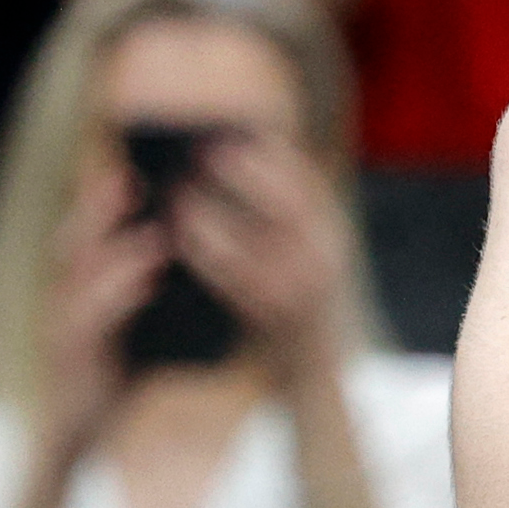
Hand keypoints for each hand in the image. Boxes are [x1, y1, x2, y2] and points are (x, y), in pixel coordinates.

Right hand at [34, 167, 170, 458]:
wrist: (73, 443)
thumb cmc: (105, 385)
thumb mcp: (129, 332)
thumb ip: (144, 297)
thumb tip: (184, 261)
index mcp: (72, 292)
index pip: (81, 236)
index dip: (99, 201)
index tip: (130, 168)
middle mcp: (58, 302)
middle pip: (73, 241)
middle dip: (100, 207)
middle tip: (134, 175)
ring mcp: (58, 328)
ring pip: (79, 274)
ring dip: (117, 247)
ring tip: (157, 227)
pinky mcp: (67, 357)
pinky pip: (93, 317)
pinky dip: (120, 293)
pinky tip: (150, 279)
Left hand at [163, 127, 352, 383]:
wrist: (316, 377)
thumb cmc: (297, 308)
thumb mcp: (301, 255)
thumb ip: (281, 217)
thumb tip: (238, 161)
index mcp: (332, 235)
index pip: (307, 181)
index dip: (270, 152)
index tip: (233, 130)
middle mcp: (326, 258)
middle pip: (288, 201)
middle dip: (244, 172)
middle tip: (198, 149)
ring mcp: (304, 289)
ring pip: (258, 239)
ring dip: (214, 211)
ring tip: (176, 192)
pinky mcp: (277, 316)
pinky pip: (237, 277)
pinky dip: (207, 251)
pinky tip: (178, 235)